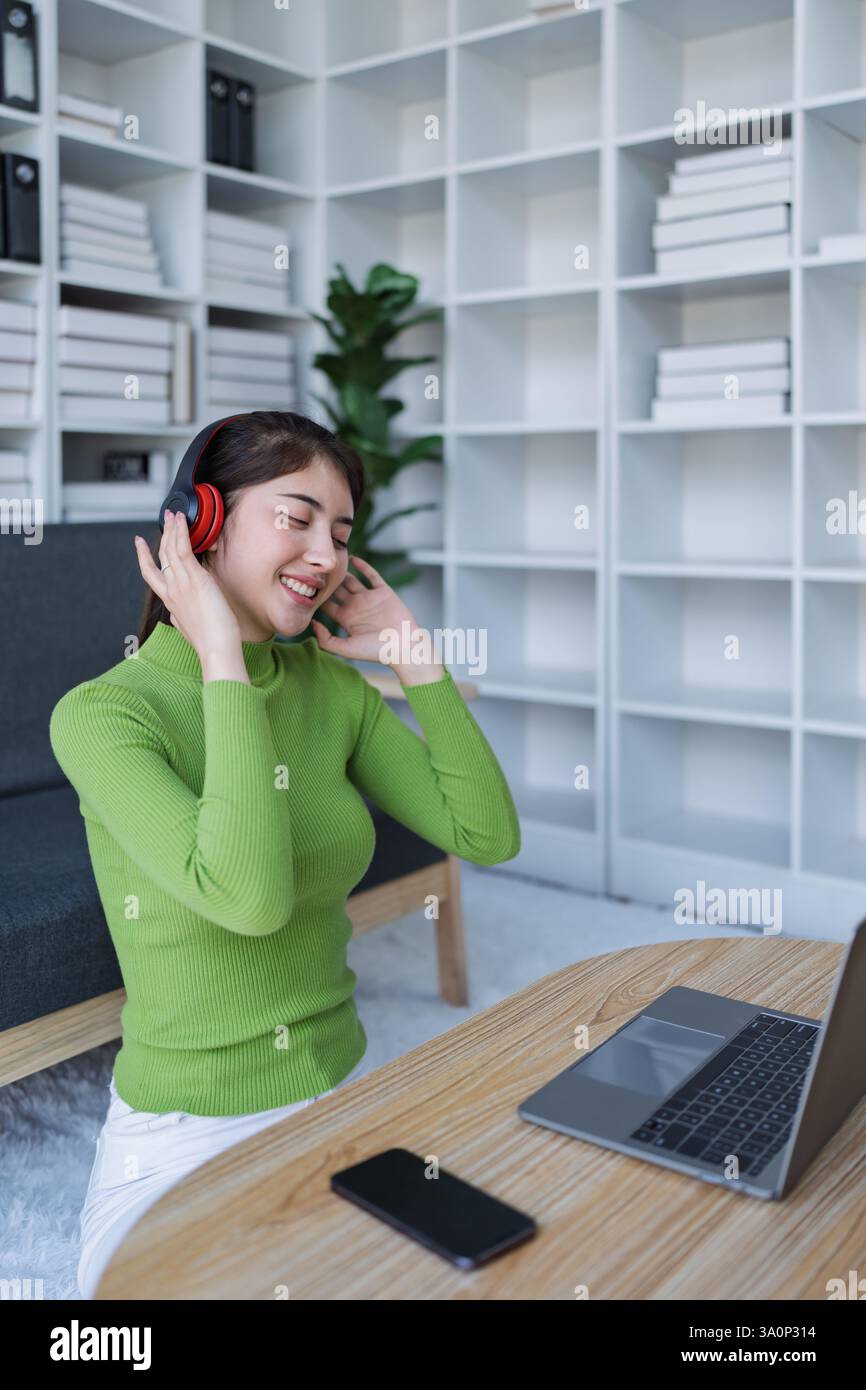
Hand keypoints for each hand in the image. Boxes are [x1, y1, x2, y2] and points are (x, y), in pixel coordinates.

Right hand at [134, 511, 241, 660]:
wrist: (215, 648)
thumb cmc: (210, 641)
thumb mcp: (189, 625)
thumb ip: (183, 613)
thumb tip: (182, 608)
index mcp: (169, 601)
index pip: (152, 574)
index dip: (144, 557)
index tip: (140, 544)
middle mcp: (171, 589)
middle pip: (162, 556)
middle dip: (163, 534)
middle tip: (165, 518)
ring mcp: (181, 583)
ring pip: (171, 549)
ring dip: (172, 529)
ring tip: (173, 514)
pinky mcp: (195, 578)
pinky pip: (184, 550)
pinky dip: (181, 533)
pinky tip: (181, 521)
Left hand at [310, 556, 423, 666]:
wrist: (403, 646)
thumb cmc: (376, 651)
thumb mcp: (346, 648)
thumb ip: (326, 639)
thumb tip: (312, 623)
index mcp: (346, 619)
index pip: (327, 605)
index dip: (318, 596)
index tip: (305, 586)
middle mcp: (356, 607)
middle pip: (337, 590)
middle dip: (328, 581)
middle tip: (315, 568)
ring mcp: (370, 598)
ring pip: (352, 580)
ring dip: (343, 572)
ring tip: (332, 560)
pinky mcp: (384, 592)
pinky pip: (372, 575)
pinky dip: (363, 566)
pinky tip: (353, 558)